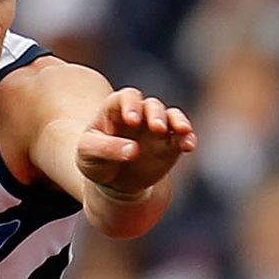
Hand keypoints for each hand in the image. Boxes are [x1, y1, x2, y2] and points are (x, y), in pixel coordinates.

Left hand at [76, 87, 196, 198]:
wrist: (113, 181)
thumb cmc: (95, 160)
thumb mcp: (88, 154)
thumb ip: (107, 149)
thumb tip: (133, 150)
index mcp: (115, 110)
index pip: (127, 97)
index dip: (131, 104)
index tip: (133, 121)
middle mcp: (140, 114)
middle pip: (152, 105)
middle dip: (156, 114)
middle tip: (157, 127)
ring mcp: (157, 128)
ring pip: (171, 116)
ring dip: (179, 121)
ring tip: (183, 130)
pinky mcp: (171, 145)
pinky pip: (183, 137)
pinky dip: (188, 139)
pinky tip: (190, 146)